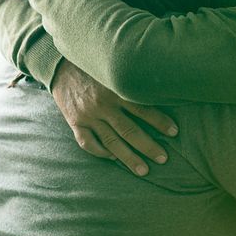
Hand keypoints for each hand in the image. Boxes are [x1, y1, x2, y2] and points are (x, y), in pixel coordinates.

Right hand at [50, 60, 177, 176]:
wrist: (60, 65)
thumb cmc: (94, 67)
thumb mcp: (113, 69)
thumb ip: (131, 81)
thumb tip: (160, 91)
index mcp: (116, 90)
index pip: (143, 109)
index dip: (160, 122)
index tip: (174, 133)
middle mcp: (103, 105)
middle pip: (130, 131)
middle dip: (148, 147)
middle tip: (163, 158)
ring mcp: (88, 116)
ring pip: (112, 142)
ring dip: (129, 158)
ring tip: (143, 170)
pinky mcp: (75, 122)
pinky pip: (88, 143)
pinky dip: (101, 152)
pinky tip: (113, 158)